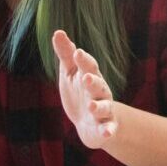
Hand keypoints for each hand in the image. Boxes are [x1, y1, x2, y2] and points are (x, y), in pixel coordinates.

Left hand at [51, 29, 118, 150]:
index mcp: (91, 76)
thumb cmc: (79, 92)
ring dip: (99, 106)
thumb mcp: (71, 73)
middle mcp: (99, 92)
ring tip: (90, 106)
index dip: (84, 60)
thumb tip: (58, 32)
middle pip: (98, 85)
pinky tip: (106, 133)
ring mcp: (103, 110)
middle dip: (93, 81)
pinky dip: (108, 130)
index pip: (89, 66)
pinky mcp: (104, 126)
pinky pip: (108, 128)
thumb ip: (66, 54)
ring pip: (104, 107)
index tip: (77, 52)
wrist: (89, 122)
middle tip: (86, 77)